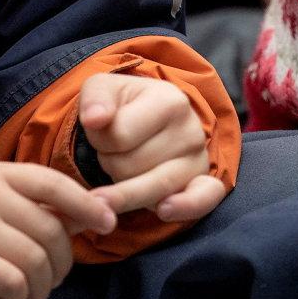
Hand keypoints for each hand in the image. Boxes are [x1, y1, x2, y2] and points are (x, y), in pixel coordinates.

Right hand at [0, 160, 115, 298]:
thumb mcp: (2, 208)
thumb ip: (44, 208)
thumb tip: (98, 211)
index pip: (53, 182)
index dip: (86, 203)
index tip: (108, 223)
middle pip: (49, 229)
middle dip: (61, 264)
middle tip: (52, 282)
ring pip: (34, 259)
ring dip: (41, 288)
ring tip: (30, 296)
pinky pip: (11, 280)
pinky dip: (18, 297)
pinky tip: (7, 298)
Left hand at [79, 73, 226, 223]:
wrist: (151, 119)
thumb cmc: (124, 106)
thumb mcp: (103, 89)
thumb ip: (95, 99)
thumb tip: (95, 119)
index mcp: (171, 101)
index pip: (118, 136)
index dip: (100, 139)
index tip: (107, 129)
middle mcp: (191, 131)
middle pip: (129, 168)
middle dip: (112, 163)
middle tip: (119, 149)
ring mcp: (199, 160)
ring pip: (148, 192)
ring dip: (125, 186)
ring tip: (126, 169)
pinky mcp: (203, 185)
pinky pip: (201, 201)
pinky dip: (183, 207)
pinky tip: (164, 209)